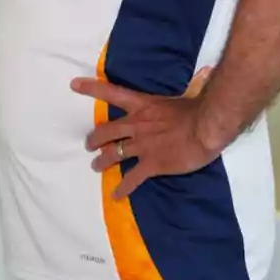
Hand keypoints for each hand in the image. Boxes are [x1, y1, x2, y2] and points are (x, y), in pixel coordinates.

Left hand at [70, 67, 217, 199]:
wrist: (206, 127)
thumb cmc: (195, 111)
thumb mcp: (174, 100)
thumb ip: (164, 103)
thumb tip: (176, 89)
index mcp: (142, 105)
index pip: (111, 92)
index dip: (91, 88)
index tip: (73, 84)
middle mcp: (136, 125)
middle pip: (107, 131)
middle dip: (94, 139)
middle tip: (89, 144)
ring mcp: (142, 145)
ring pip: (114, 154)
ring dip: (102, 161)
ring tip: (95, 166)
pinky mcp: (151, 164)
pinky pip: (132, 178)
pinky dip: (123, 188)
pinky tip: (116, 195)